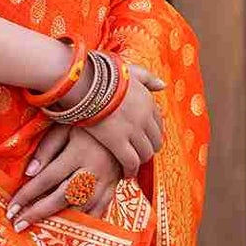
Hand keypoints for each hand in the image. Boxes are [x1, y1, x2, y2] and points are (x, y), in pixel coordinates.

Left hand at [6, 125, 122, 230]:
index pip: (47, 178)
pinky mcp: (114, 188)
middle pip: (62, 198)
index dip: (27, 194)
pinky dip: (83, 222)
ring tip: (39, 229)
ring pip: (80, 208)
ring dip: (59, 221)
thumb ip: (47, 149)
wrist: (124, 125)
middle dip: (38, 213)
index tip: (11, 208)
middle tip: (18, 225)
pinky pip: (98, 211)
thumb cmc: (88, 125)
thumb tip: (29, 173)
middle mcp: (93, 171)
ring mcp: (106, 182)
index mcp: (79, 153)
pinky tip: (68, 228)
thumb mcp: (65, 127)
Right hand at [80, 56, 165, 176]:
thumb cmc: (101, 75)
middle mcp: (144, 117)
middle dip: (148, 148)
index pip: (158, 123)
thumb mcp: (129, 71)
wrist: (83, 82)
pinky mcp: (118, 142)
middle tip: (138, 154)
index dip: (151, 132)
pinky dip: (130, 170)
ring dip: (140, 161)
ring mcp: (133, 130)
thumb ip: (147, 78)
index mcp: (148, 101)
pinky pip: (131, 162)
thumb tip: (162, 85)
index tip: (143, 137)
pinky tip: (125, 174)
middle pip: (155, 140)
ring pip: (145, 153)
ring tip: (131, 165)